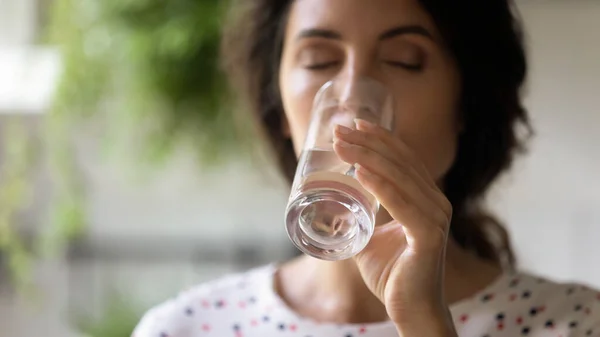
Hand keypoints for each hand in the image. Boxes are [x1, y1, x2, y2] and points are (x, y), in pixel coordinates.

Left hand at [333, 120, 456, 335]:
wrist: (409, 309)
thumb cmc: (392, 274)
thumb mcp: (369, 238)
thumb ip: (358, 219)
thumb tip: (332, 205)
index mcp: (425, 199)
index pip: (403, 159)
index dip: (379, 138)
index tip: (354, 123)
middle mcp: (435, 203)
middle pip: (399, 162)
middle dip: (367, 142)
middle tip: (339, 128)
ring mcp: (435, 218)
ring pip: (399, 178)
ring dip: (367, 157)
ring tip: (341, 144)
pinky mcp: (429, 236)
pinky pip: (402, 205)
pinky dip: (381, 186)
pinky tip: (360, 172)